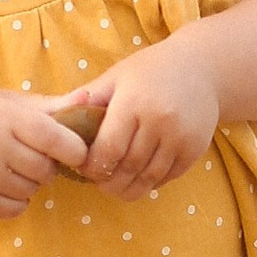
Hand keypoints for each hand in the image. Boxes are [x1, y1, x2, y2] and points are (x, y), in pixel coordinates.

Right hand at [0, 93, 88, 221]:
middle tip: (30, 156)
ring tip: (11, 168)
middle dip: (46, 165)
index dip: (74, 149)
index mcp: (4, 116)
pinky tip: (1, 184)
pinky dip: (15, 201)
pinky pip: (16, 210)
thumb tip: (89, 101)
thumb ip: (50, 105)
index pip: (56, 139)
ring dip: (30, 183)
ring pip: (32, 191)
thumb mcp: (8, 102)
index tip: (74, 151)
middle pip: (46, 170)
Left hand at [52, 36, 220, 197]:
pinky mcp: (195, 149)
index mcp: (134, 102)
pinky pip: (167, 177)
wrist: (202, 68)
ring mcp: (180, 137)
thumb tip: (55, 120)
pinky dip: (150, 183)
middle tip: (97, 183)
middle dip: (108, 182)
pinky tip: (138, 179)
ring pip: (148, 178)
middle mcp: (159, 121)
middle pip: (127, 167)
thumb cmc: (150, 71)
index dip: (92, 166)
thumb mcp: (117, 76)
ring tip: (115, 186)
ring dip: (128, 188)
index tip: (84, 168)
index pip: (107, 149)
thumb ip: (88, 99)